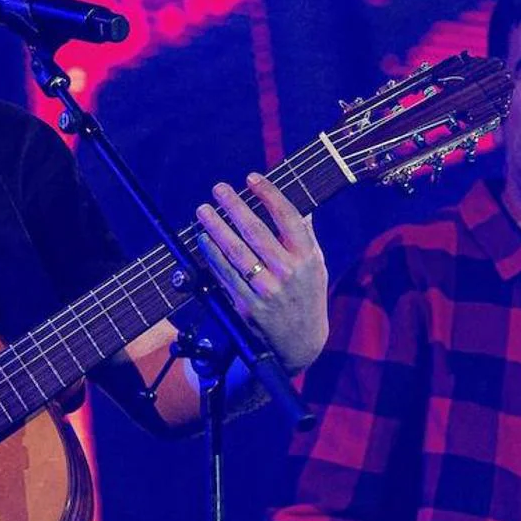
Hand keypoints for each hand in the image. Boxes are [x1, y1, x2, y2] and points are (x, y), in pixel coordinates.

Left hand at [195, 172, 328, 372]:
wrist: (300, 342)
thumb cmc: (308, 296)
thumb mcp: (317, 266)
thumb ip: (306, 237)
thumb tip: (300, 207)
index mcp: (307, 257)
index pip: (287, 217)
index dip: (268, 194)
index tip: (251, 178)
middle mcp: (288, 272)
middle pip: (255, 231)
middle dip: (233, 206)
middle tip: (218, 189)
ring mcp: (266, 290)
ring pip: (235, 252)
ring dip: (215, 228)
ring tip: (203, 211)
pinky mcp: (248, 305)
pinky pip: (225, 275)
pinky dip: (212, 255)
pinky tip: (203, 240)